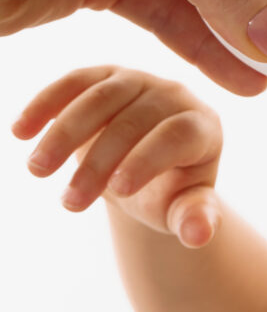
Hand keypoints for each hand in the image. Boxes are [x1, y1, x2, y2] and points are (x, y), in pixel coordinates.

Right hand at [12, 65, 224, 247]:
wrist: (143, 169)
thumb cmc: (169, 191)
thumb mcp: (182, 208)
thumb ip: (195, 219)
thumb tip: (198, 236)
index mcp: (203, 127)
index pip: (176, 137)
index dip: (147, 160)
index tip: (118, 190)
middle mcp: (176, 96)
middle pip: (134, 122)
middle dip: (98, 163)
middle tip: (70, 202)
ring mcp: (141, 81)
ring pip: (99, 98)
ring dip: (64, 134)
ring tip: (38, 171)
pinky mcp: (106, 75)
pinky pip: (74, 82)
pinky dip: (45, 103)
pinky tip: (20, 131)